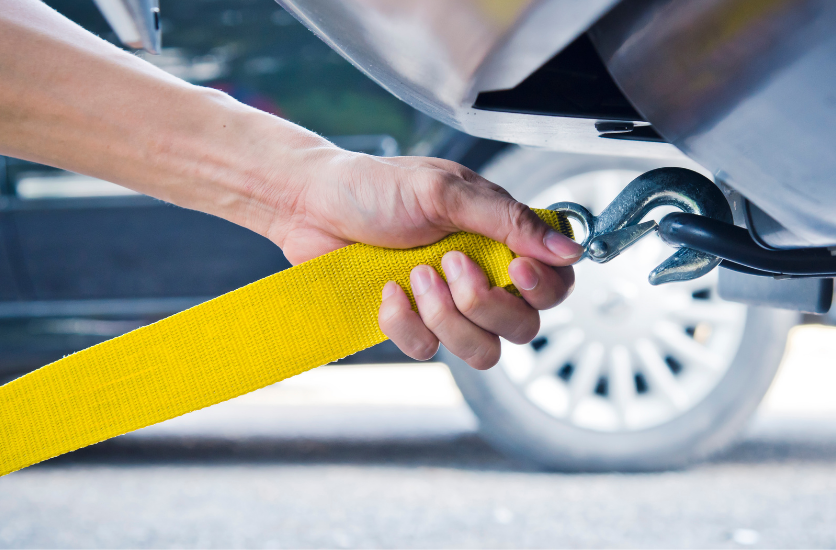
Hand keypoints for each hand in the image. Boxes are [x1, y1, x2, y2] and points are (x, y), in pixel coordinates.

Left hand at [251, 147, 582, 369]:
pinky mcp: (410, 325)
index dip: (544, 288)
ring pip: (482, 352)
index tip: (515, 269)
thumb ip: (508, 221)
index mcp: (501, 240)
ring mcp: (447, 307)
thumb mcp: (445, 191)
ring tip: (415, 276)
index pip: (556, 284)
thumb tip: (570, 249)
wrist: (311, 205)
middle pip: (524, 328)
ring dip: (447, 319)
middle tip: (448, 263)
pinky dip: (405, 324)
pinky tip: (386, 291)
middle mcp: (483, 278)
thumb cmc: (376, 187)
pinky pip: (427, 350)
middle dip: (485, 304)